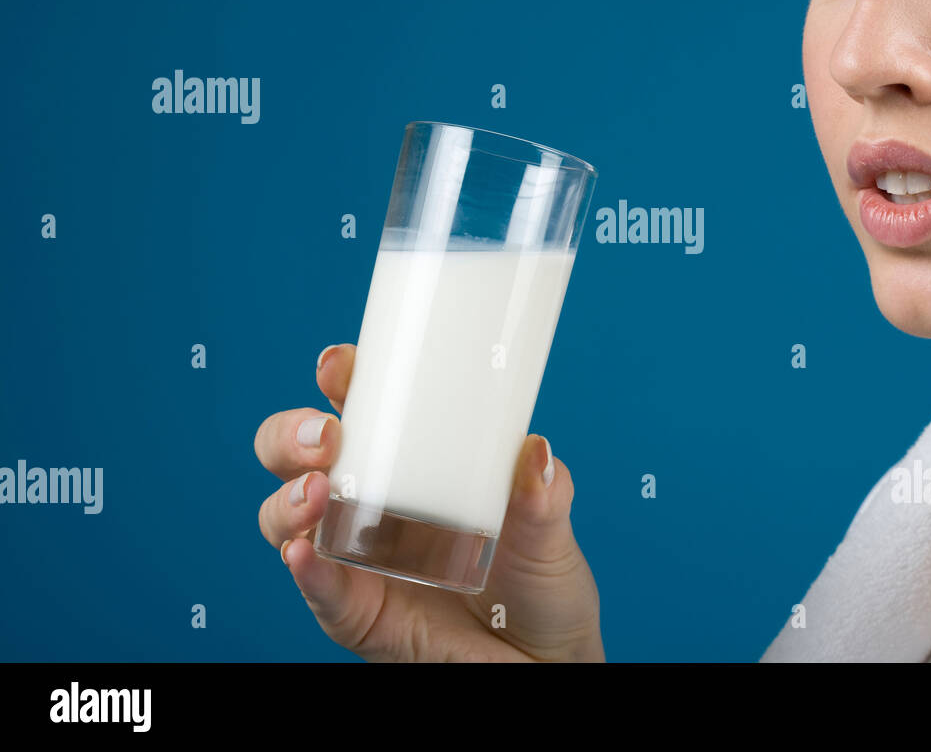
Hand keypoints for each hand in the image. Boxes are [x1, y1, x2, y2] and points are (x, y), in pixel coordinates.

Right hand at [254, 343, 603, 661]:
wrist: (544, 659)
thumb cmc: (539, 581)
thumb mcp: (549, 526)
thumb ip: (545, 492)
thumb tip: (535, 452)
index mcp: (410, 466)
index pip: (360, 410)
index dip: (341, 381)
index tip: (341, 365)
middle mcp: (370, 506)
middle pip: (298, 458)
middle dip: (291, 436)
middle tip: (325, 436)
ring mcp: (355, 560)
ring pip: (287, 518)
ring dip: (286, 499)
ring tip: (316, 494)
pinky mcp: (357, 614)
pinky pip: (319, 590)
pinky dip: (306, 570)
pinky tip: (303, 553)